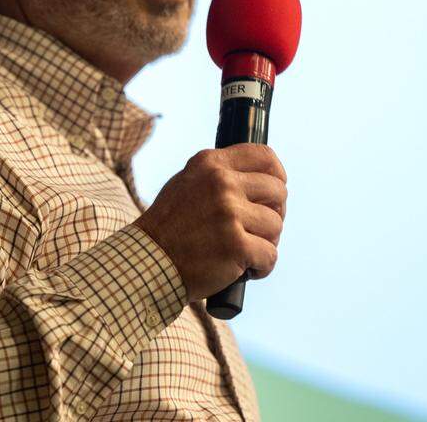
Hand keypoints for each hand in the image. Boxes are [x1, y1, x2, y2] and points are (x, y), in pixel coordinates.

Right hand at [133, 144, 286, 302]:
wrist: (148, 262)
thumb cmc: (169, 227)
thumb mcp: (188, 183)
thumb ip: (220, 175)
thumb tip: (262, 178)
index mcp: (211, 164)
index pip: (265, 157)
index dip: (278, 177)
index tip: (273, 195)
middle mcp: (222, 183)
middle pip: (278, 192)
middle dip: (274, 214)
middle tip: (256, 230)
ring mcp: (229, 214)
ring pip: (276, 226)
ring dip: (265, 243)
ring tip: (242, 252)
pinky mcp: (236, 245)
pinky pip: (270, 255)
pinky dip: (261, 267)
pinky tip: (243, 270)